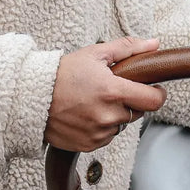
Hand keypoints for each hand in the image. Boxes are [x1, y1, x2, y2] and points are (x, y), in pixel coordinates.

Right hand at [44, 37, 165, 151]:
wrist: (32, 98)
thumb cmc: (64, 73)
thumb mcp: (96, 53)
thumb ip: (128, 48)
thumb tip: (154, 44)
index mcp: (113, 91)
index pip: (153, 101)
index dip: (158, 94)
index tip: (154, 89)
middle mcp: (108, 115)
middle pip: (138, 112)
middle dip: (131, 101)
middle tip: (111, 90)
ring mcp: (98, 133)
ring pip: (121, 125)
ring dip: (115, 115)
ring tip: (94, 101)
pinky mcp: (88, 145)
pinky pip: (106, 138)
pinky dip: (101, 127)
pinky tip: (86, 114)